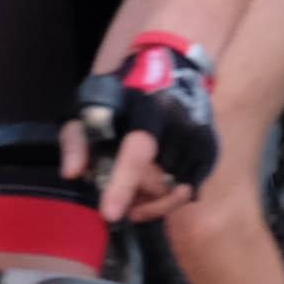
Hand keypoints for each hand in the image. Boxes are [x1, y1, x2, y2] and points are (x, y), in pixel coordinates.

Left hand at [69, 38, 217, 221]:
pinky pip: (191, 189)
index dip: (123, 184)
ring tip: (135, 199)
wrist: (173, 69)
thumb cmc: (125, 92)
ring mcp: (201, 139)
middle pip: (158, 181)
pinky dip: (170, 198)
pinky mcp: (210, 150)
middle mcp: (182, 125)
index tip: (110, 214)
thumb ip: (76, 139)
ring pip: (177, 191)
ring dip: (153, 202)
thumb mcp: (90, 105)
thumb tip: (73, 173)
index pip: (138, 152)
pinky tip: (154, 193)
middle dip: (136, 197)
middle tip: (119, 200)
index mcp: (150, 110)